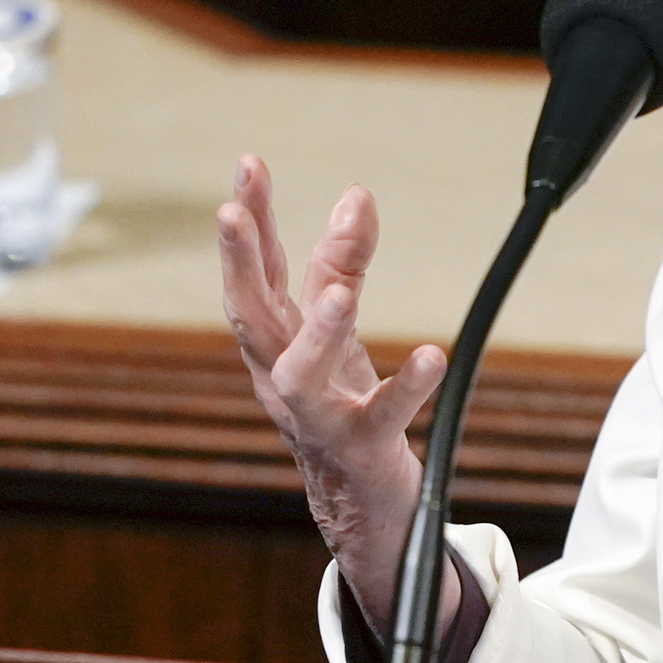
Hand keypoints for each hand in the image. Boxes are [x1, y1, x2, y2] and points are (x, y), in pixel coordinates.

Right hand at [218, 155, 449, 623]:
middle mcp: (280, 375)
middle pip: (249, 314)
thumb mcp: (334, 327)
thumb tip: (355, 195)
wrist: (354, 498)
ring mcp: (315, 414)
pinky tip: (432, 356)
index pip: (256, 271)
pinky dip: (407, 386)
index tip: (249, 163)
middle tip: (230, 212)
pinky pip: (383, 416)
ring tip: (343, 296)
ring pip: (302, 374)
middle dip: (239, 261)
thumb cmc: (338, 401)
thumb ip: (340, 262)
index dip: (250, 218)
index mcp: (273, 341)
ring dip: (319, 333)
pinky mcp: (360, 445)